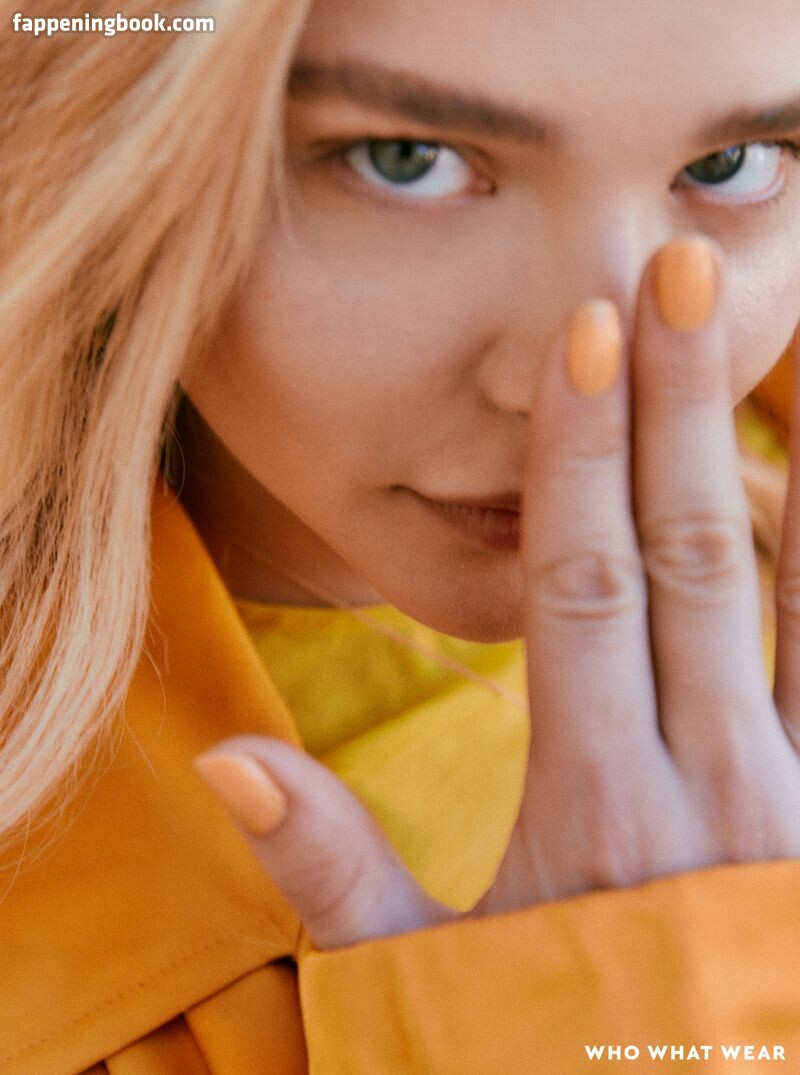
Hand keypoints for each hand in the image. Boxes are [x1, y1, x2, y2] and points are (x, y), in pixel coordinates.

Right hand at [194, 234, 799, 949]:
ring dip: (783, 464)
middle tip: (676, 275)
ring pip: (798, 599)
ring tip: (781, 337)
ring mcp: (798, 805)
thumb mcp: (426, 990)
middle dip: (678, 408)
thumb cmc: (558, 1067)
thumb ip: (336, 872)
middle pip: (690, 557)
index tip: (585, 336)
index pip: (581, 585)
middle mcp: (716, 786)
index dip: (579, 456)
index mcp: (599, 810)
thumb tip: (230, 765)